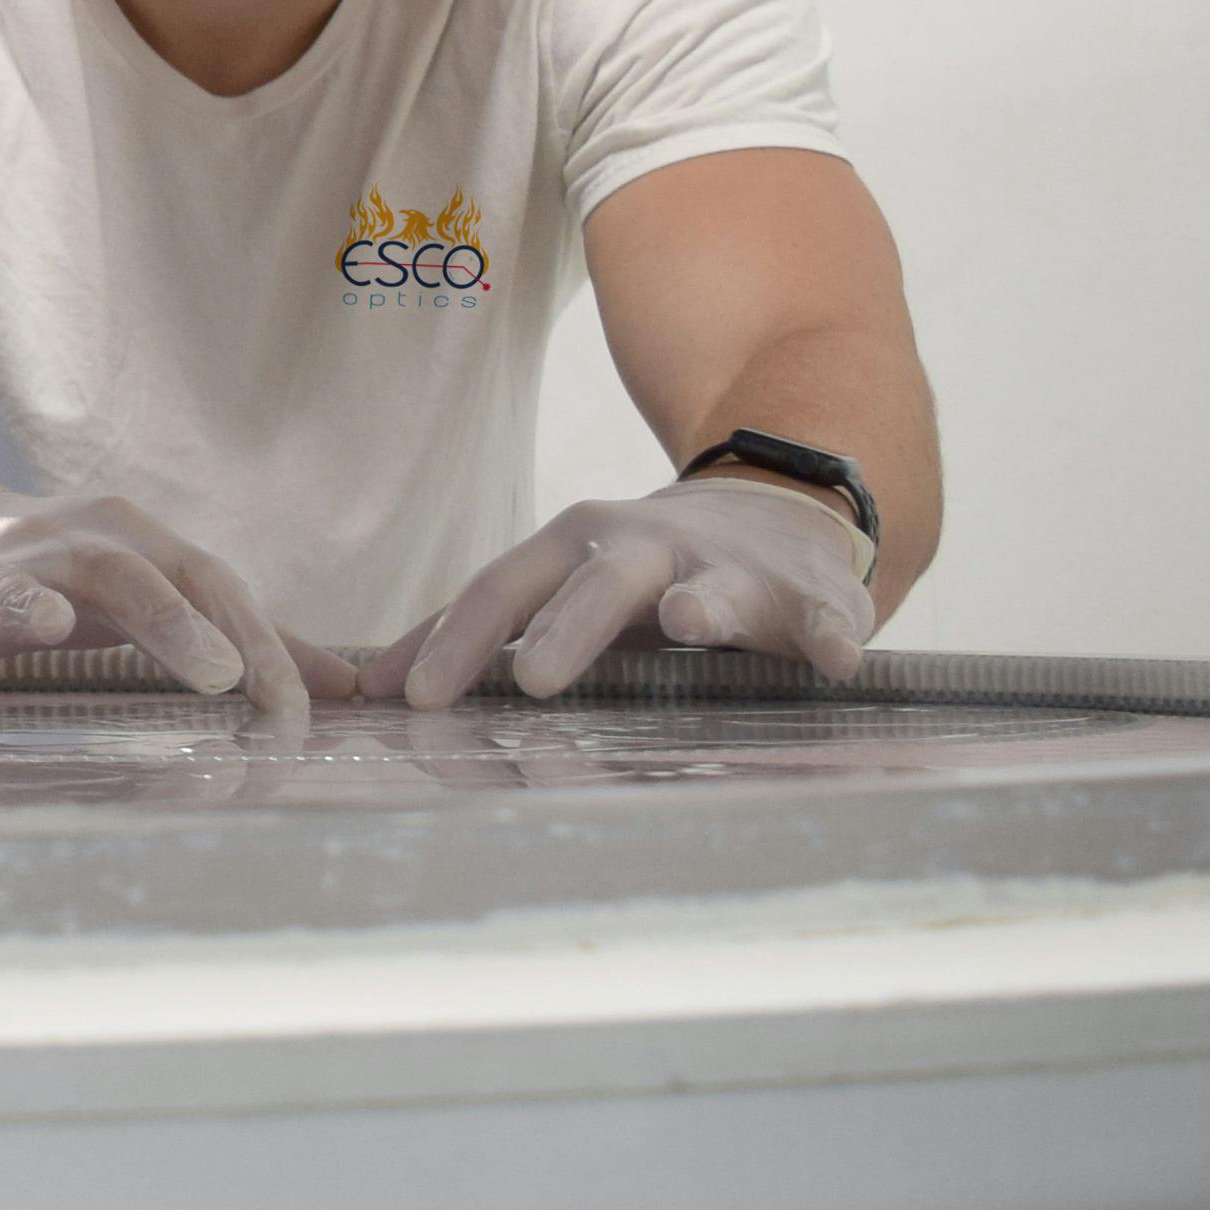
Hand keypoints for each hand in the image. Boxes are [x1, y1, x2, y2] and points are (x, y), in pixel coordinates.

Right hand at [0, 476, 328, 727]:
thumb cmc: (69, 578)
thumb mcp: (159, 592)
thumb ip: (246, 637)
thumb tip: (350, 686)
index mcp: (133, 541)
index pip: (208, 584)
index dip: (255, 645)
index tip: (297, 713)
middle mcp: (65, 543)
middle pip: (127, 571)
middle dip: (174, 621)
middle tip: (224, 678)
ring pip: (12, 581)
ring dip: (30, 601)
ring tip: (51, 625)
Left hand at [392, 475, 873, 707]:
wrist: (774, 511)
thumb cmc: (636, 571)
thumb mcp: (556, 585)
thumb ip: (477, 634)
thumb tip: (369, 688)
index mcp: (571, 548)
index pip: (499, 591)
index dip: (454, 640)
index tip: (411, 699)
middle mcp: (644, 546)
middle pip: (595, 583)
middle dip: (565, 628)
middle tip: (534, 679)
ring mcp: (731, 567)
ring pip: (713, 586)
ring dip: (703, 602)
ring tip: (691, 621)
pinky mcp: (810, 593)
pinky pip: (821, 615)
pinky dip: (831, 636)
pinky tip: (840, 663)